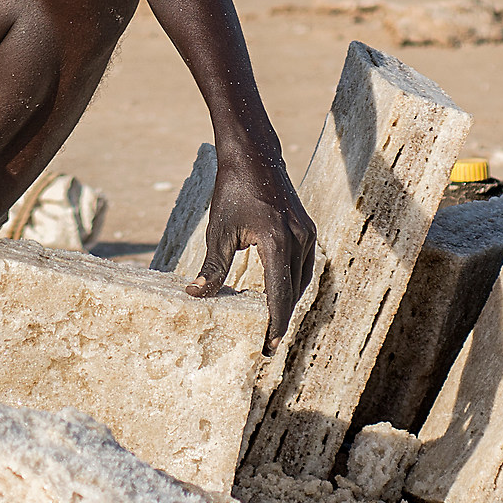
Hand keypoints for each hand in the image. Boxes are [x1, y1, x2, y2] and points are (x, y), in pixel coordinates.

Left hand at [186, 156, 316, 350]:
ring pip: (301, 280)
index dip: (274, 324)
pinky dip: (293, 282)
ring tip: (272, 321)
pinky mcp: (307, 228)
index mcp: (277, 243)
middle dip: (281, 318)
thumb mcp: (218, 231)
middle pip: (293, 292)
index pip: (279, 295)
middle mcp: (298, 240)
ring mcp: (307, 233)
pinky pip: (304, 265)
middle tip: (266, 342)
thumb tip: (196, 296)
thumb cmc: (233, 191)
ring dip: (288, 301)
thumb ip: (212, 267)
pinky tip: (280, 291)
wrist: (254, 155)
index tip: (267, 347)